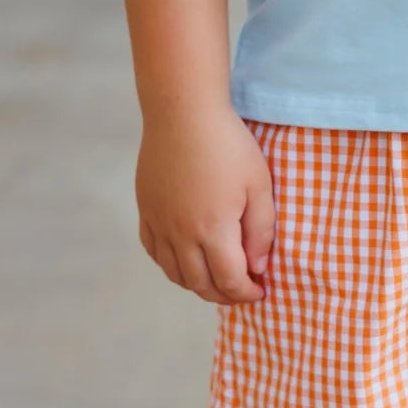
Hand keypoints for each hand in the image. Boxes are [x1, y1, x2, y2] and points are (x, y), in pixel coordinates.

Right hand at [136, 103, 274, 305]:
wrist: (183, 113)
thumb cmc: (228, 145)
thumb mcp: (259, 185)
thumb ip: (261, 230)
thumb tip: (257, 266)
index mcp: (212, 230)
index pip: (230, 281)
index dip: (247, 292)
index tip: (261, 290)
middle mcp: (181, 235)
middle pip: (200, 284)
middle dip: (224, 295)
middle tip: (242, 290)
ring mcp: (159, 224)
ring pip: (175, 273)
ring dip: (197, 285)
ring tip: (216, 279)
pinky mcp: (146, 211)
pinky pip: (154, 252)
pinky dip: (171, 266)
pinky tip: (185, 259)